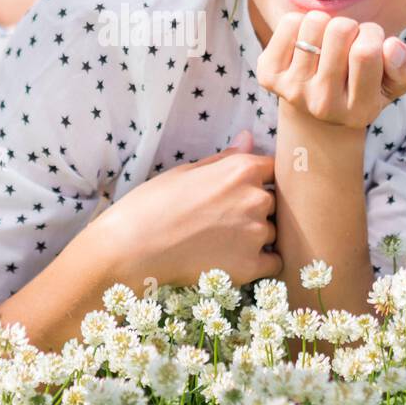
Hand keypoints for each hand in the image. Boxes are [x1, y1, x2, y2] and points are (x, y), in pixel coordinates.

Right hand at [96, 130, 281, 288]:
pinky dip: (259, 263)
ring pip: (272, 233)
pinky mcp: (250, 266)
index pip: (273, 169)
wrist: (131, 248)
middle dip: (255, 209)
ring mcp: (255, 234)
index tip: (241, 190)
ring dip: (255, 237)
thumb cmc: (152, 204)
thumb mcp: (186, 172)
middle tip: (222, 220)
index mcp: (241, 170)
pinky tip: (234, 261)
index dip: (259, 179)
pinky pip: (273, 263)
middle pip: (273, 203)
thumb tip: (249, 138)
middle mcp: (256, 199)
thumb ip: (225, 159)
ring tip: (220, 242)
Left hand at [255, 10, 405, 129]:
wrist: (316, 110)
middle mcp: (322, 106)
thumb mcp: (394, 83)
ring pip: (314, 22)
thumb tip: (391, 46)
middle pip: (340, 31)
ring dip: (326, 24)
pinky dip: (301, 23)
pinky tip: (306, 44)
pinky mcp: (268, 75)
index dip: (373, 34)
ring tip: (327, 44)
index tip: (370, 43)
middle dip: (350, 27)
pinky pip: (289, 23)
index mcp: (359, 110)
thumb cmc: (363, 86)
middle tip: (347, 44)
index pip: (367, 51)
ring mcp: (292, 91)